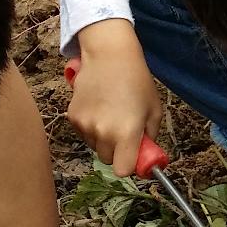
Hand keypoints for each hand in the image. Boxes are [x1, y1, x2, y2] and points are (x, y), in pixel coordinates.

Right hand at [67, 19, 161, 177]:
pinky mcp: (72, 117)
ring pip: (95, 146)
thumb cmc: (137, 81)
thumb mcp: (154, 110)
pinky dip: (91, 126)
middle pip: (108, 159)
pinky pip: (84, 133)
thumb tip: (146, 156)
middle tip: (126, 130)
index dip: (130, 166)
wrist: (109, 56)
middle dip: (118, 151)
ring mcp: (85, 125)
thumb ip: (150, 137)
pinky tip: (100, 106)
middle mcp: (103, 132)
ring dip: (104, 138)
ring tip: (112, 113)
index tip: (135, 157)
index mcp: (126, 133)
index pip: (122, 170)